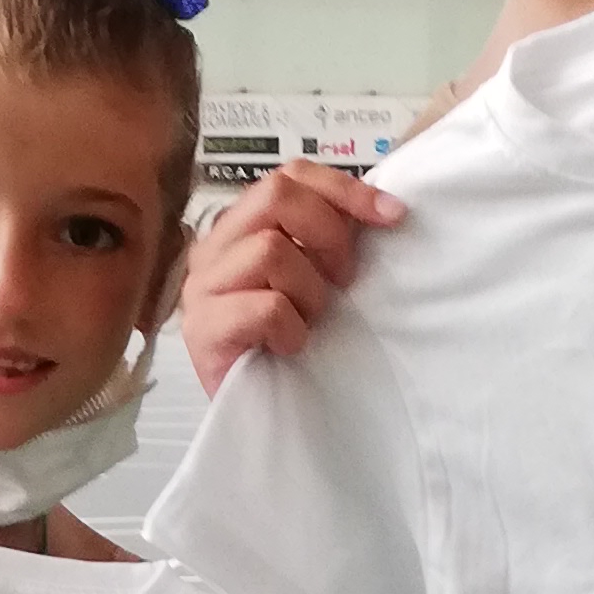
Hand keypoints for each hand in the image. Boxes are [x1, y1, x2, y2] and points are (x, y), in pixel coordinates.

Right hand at [180, 162, 403, 393]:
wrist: (259, 417)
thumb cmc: (286, 348)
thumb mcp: (314, 280)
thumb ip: (326, 239)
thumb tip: (382, 209)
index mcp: (239, 229)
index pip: (289, 175)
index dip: (344, 188)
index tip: (391, 215)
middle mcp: (213, 249)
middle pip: (276, 195)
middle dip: (328, 234)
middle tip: (344, 280)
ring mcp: (201, 288)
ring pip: (270, 249)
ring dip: (308, 290)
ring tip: (307, 321)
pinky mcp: (202, 330)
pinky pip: (267, 307)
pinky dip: (292, 329)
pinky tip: (290, 347)